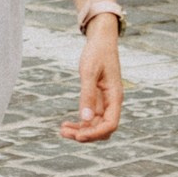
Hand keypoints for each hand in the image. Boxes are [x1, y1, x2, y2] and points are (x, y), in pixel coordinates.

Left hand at [60, 18, 122, 142]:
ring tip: (62, 130)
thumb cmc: (96, 53)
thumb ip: (87, 95)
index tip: (78, 136)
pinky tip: (66, 124)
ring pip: (96, 125)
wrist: (101, 41)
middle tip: (63, 132)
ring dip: (81, 131)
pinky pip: (91, 118)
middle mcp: (113, 102)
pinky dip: (80, 123)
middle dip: (86, 135)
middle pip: (103, 129)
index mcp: (115, 96)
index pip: (110, 124)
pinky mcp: (98, 100)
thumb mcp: (89, 72)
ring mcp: (106, 102)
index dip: (96, 133)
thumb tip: (84, 118)